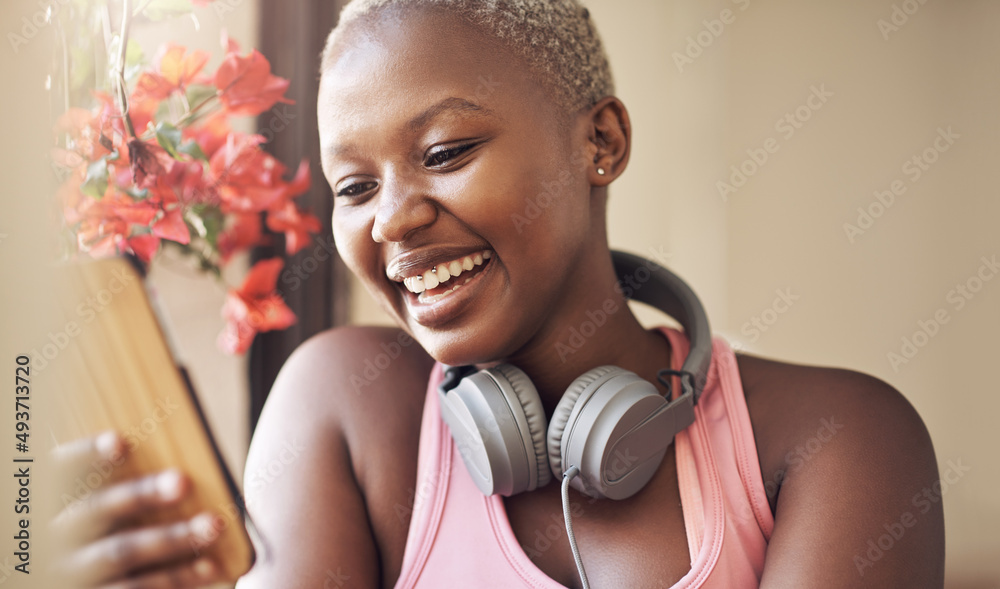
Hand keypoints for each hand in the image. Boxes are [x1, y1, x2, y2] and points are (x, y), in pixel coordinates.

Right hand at [51, 431, 222, 587]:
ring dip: (171, 539)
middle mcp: (54, 535)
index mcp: (54, 500)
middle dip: (141, 495)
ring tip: (212, 526)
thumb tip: (180, 465)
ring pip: (118, 552)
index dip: (86, 455)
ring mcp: (70, 571)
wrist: (96, 576)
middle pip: (95, 510)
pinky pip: (133, 588)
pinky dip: (175, 577)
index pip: (61, 470)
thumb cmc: (109, 532)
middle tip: (183, 482)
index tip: (120, 441)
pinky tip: (209, 566)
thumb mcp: (101, 510)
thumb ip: (123, 487)